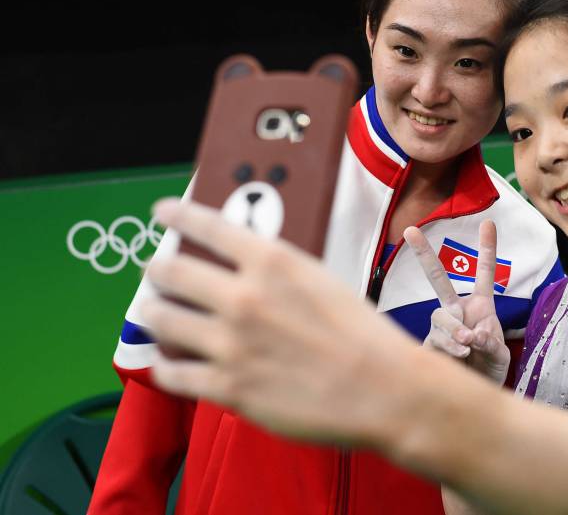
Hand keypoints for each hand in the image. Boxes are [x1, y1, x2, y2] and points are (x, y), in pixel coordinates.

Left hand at [141, 198, 419, 445]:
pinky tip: (168, 362)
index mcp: (272, 263)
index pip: (209, 226)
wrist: (382, 388)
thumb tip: (246, 267)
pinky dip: (165, 365)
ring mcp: (231, 344)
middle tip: (156, 273)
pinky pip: (173, 374)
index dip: (178, 214)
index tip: (162, 212)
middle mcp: (243, 297)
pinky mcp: (228, 387)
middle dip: (157, 270)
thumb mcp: (322, 280)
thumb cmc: (363, 334)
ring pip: (162, 320)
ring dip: (151, 313)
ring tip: (152, 313)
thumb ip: (278, 271)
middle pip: (171, 272)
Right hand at [404, 221, 509, 385]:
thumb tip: (471, 335)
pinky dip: (449, 346)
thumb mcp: (500, 354)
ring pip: (440, 316)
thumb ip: (491, 342)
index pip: (484, 274)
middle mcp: (457, 310)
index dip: (486, 248)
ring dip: (453, 328)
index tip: (489, 221)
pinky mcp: (430, 345)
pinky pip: (435, 339)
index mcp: (480, 305)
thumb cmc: (490, 368)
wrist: (476, 393)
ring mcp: (442, 327)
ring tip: (467, 345)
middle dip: (424, 254)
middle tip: (410, 229)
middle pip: (437, 279)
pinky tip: (460, 356)